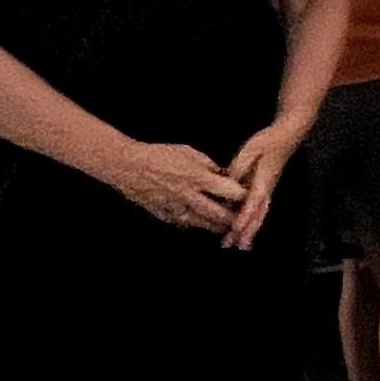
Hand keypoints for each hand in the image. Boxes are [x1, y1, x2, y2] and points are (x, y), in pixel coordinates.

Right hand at [106, 139, 246, 233]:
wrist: (126, 166)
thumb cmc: (158, 155)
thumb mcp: (188, 152)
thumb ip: (209, 166)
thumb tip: (225, 176)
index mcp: (198, 178)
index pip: (231, 192)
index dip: (244, 196)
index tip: (252, 196)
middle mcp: (190, 196)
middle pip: (221, 215)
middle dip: (236, 220)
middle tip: (246, 220)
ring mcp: (176, 209)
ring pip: (204, 225)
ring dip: (218, 227)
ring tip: (229, 228)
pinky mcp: (165, 215)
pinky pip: (186, 225)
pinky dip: (197, 225)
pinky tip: (203, 225)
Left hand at [218, 119, 309, 252]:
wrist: (286, 137)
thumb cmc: (267, 142)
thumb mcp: (249, 151)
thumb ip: (238, 169)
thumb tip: (227, 184)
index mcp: (262, 181)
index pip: (253, 202)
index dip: (244, 217)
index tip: (235, 229)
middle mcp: (266, 190)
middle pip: (257, 215)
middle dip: (247, 231)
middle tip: (236, 246)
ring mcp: (267, 191)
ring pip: (259, 215)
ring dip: (250, 231)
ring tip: (241, 245)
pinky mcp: (265, 190)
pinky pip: (258, 210)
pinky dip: (252, 222)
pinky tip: (245, 230)